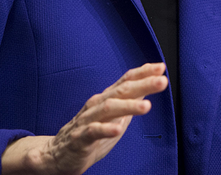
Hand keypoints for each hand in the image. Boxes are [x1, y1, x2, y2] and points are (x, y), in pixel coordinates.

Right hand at [1, 62, 167, 174]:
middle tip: (161, 80)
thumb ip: (128, 103)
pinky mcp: (79, 138)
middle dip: (141, 85)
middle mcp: (96, 106)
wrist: (58, 154)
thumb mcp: (114, 118)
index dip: (142, 74)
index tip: (159, 67)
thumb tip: (147, 88)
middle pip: (120, 92)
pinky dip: (105, 129)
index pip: (124, 82)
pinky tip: (117, 130)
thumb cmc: (88, 135)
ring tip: (146, 106)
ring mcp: (87, 120)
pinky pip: (92, 132)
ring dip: (128, 106)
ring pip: (108, 109)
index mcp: (105, 100)